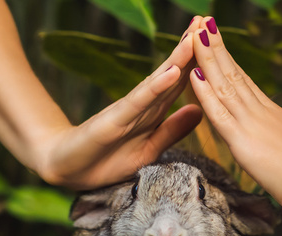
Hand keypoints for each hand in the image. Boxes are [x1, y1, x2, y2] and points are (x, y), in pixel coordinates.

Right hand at [37, 18, 205, 189]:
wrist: (66, 169)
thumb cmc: (105, 161)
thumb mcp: (148, 150)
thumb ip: (172, 131)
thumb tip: (199, 111)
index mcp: (152, 113)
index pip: (179, 83)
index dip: (198, 62)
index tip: (215, 41)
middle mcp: (142, 106)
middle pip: (170, 74)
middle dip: (189, 48)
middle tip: (205, 20)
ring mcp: (127, 111)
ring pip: (157, 82)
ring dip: (177, 59)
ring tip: (193, 37)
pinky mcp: (113, 121)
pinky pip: (139, 103)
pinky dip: (156, 88)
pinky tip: (171, 73)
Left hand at [189, 18, 281, 220]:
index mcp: (272, 115)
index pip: (244, 82)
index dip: (228, 61)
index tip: (217, 42)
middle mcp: (260, 112)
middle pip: (233, 74)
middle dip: (216, 48)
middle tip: (203, 22)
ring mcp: (251, 124)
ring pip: (224, 85)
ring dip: (207, 58)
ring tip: (195, 33)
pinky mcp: (243, 141)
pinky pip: (218, 113)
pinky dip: (205, 93)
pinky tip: (193, 75)